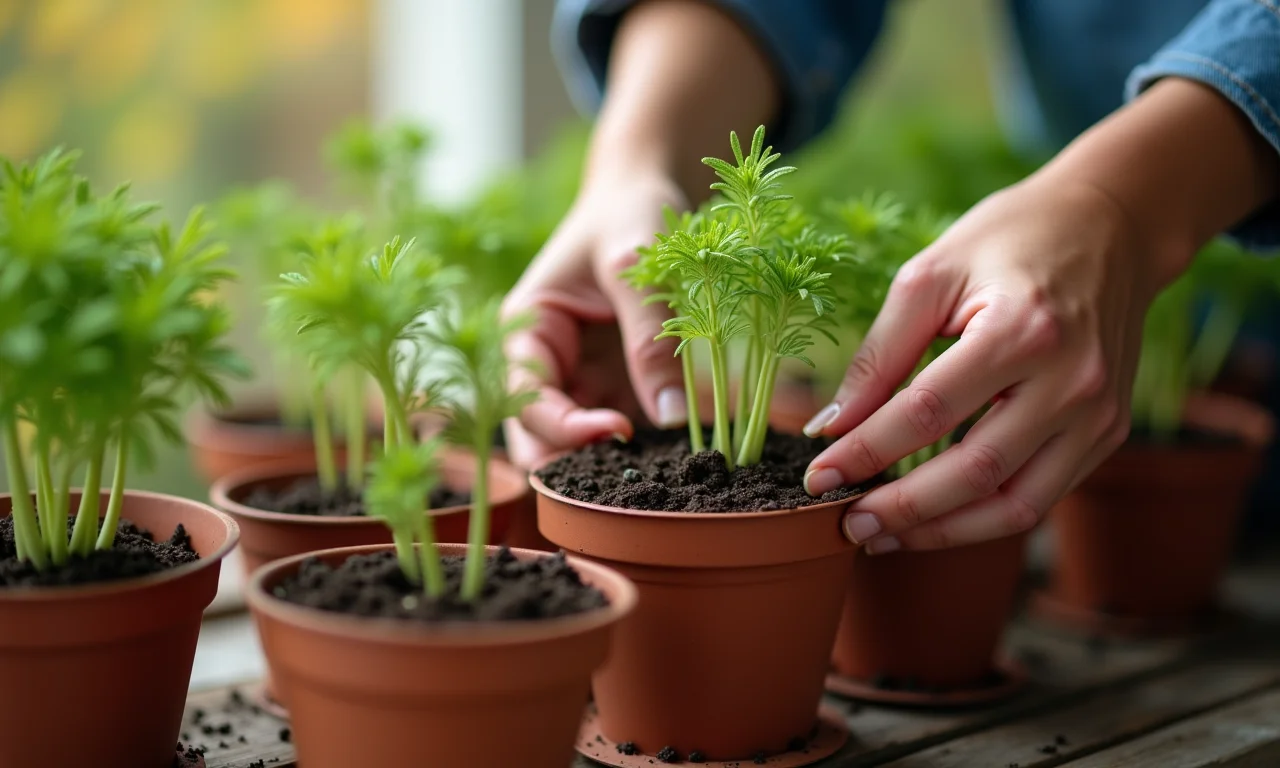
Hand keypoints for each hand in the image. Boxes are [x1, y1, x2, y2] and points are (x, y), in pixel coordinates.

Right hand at [501, 172, 689, 468]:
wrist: (646, 194)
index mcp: (526, 329)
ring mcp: (581, 377)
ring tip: (663, 466)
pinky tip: (677, 452)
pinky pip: (622, 428)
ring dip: (613, 460)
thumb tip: (667, 418)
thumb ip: (650, 336)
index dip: (564, 427)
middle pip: (540, 438)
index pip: (526, 400)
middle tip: (632, 472)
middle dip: (575, 463)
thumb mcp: (636, 264)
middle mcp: (545, 362)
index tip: (620, 431)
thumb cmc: (628, 212)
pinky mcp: (616, 384)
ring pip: (580, 444)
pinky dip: (645, 446)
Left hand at [802, 177, 1175, 551]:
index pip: (926, 413)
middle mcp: (1071, 382)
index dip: (865, 452)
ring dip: (942, 532)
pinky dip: (983, 518)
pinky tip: (934, 518)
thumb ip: (880, 354)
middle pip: (974, 473)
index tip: (818, 477)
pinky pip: (1042, 497)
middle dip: (901, 509)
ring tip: (883, 537)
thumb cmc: (1010, 241)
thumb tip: (830, 427)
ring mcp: (1099, 414)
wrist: (1112, 225)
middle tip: (845, 524)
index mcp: (1021, 331)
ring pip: (1015, 506)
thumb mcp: (931, 276)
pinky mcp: (1109, 432)